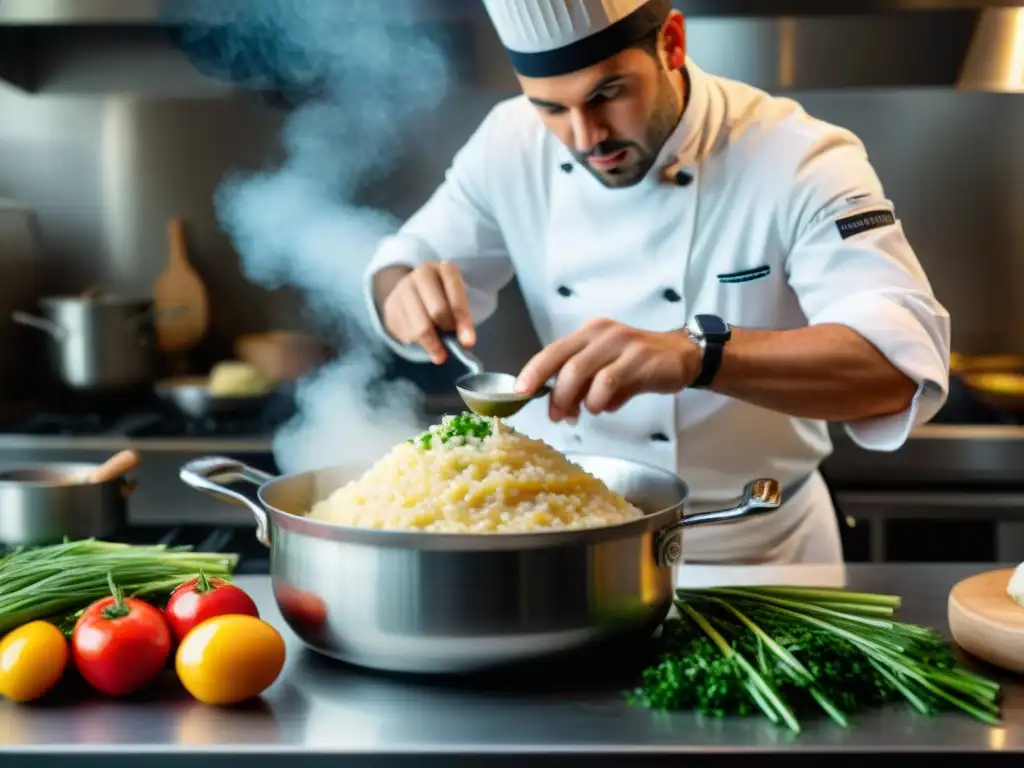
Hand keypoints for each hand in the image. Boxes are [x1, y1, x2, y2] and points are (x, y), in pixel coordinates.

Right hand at [379, 262, 475, 364]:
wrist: (411, 290)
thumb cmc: (443, 298)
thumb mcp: (456, 299)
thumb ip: (460, 317)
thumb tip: (464, 342)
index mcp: (445, 269)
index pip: (456, 295)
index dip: (463, 321)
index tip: (468, 343)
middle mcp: (422, 274)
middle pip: (438, 311)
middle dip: (447, 330)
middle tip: (451, 342)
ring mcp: (403, 288)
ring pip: (420, 327)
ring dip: (433, 344)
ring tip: (439, 351)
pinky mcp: (390, 306)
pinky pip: (407, 333)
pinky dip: (418, 343)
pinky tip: (423, 341)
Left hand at [514, 318, 700, 421]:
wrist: (681, 355)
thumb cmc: (636, 364)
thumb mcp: (603, 368)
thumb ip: (579, 384)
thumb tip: (557, 409)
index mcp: (588, 332)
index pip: (552, 351)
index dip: (533, 372)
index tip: (519, 393)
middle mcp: (602, 333)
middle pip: (565, 364)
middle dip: (557, 396)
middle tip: (558, 417)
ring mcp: (622, 344)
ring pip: (585, 375)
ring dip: (581, 401)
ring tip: (587, 412)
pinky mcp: (641, 359)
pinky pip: (609, 383)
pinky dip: (602, 401)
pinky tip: (608, 406)